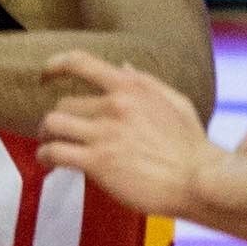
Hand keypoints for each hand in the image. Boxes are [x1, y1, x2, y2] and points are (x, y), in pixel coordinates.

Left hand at [38, 50, 221, 217]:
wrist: (202, 182)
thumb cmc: (192, 146)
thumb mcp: (176, 103)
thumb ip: (146, 83)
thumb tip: (121, 66)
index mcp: (131, 88)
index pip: (80, 63)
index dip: (54, 65)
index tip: (44, 75)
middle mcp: (114, 106)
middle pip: (64, 103)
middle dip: (60, 118)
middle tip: (60, 131)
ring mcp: (104, 134)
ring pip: (52, 124)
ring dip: (46, 134)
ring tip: (50, 143)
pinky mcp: (98, 162)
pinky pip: (55, 152)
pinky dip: (45, 156)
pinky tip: (48, 162)